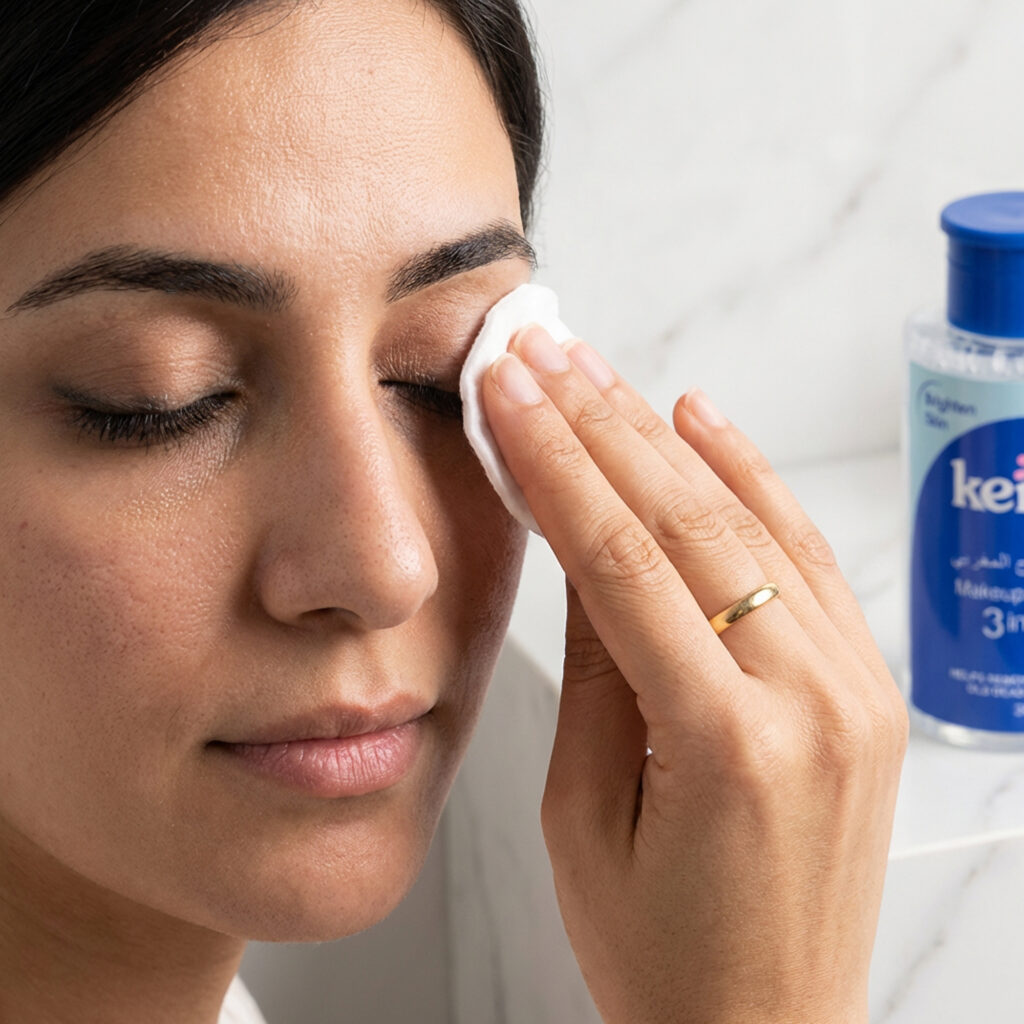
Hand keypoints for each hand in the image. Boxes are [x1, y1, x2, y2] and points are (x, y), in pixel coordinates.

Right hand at [481, 325, 908, 1023]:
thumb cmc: (661, 956)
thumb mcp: (585, 818)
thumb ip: (592, 672)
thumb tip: (579, 544)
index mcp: (726, 745)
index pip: (622, 560)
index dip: (554, 463)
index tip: (508, 392)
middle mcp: (811, 701)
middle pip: (687, 521)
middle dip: (599, 425)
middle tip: (542, 354)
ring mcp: (855, 688)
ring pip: (750, 520)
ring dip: (664, 436)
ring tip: (598, 371)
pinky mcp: (867, 686)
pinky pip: (807, 555)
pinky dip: (752, 479)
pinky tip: (701, 421)